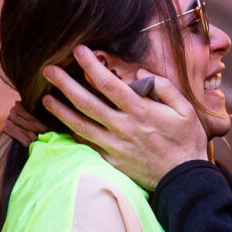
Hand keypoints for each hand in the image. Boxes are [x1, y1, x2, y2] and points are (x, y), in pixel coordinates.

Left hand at [42, 47, 207, 189]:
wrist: (184, 180)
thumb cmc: (186, 142)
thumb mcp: (185, 110)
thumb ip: (164, 87)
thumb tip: (141, 73)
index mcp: (140, 111)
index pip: (110, 84)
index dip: (91, 66)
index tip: (78, 50)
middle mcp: (123, 128)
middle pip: (87, 103)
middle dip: (65, 84)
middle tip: (48, 69)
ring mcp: (115, 146)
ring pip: (81, 126)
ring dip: (61, 111)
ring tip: (45, 98)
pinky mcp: (112, 162)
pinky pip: (88, 146)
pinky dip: (72, 135)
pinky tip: (60, 126)